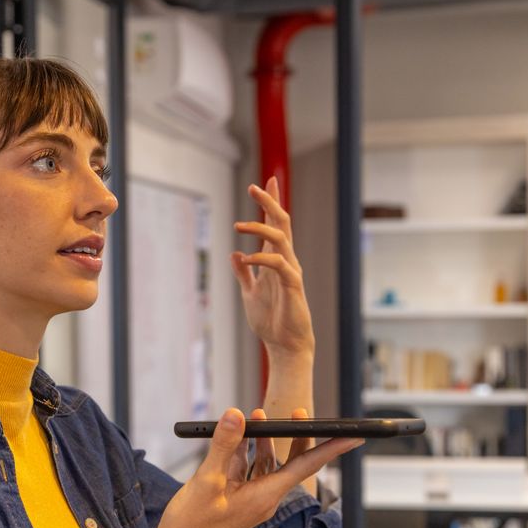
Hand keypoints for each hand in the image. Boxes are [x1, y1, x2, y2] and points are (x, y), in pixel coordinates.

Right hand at [151, 407, 362, 527]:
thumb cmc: (191, 525)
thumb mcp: (207, 480)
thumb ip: (224, 445)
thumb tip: (237, 414)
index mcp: (266, 496)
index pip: (307, 467)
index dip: (331, 449)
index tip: (354, 436)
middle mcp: (264, 498)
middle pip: (291, 463)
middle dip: (296, 437)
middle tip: (299, 412)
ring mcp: (250, 499)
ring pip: (267, 464)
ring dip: (265, 441)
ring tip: (257, 413)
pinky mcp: (236, 499)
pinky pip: (248, 471)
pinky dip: (245, 452)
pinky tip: (236, 437)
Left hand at [231, 176, 314, 358]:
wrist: (284, 345)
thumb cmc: (270, 321)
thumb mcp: (249, 293)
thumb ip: (243, 273)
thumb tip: (235, 253)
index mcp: (275, 260)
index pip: (274, 226)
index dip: (270, 204)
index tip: (265, 181)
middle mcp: (285, 261)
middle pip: (281, 223)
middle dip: (269, 203)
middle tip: (255, 186)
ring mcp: (290, 271)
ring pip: (280, 238)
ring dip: (259, 228)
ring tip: (237, 225)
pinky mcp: (292, 285)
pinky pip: (279, 264)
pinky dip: (261, 258)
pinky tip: (245, 257)